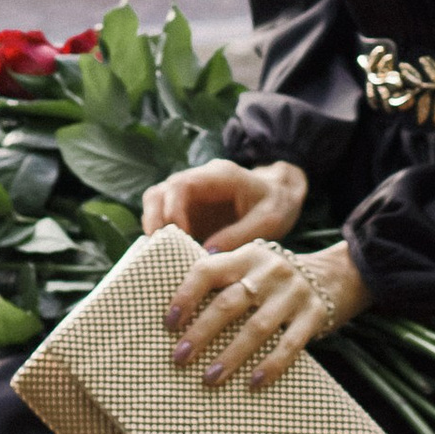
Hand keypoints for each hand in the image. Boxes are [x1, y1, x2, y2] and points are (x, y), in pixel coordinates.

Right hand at [140, 156, 306, 248]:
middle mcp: (198, 182)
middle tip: (161, 248)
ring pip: (155, 203)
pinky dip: (161, 236)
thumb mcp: (269, 220)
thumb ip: (240, 235)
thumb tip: (207, 254)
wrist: (280, 197)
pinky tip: (168, 257)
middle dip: (154, 220)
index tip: (182, 236)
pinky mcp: (188, 212)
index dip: (173, 210)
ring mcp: (190, 197)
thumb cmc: (277, 204)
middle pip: (159, 192)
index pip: (181, 185)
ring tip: (161, 254)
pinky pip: (164, 220)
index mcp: (218, 176)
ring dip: (154, 227)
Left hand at [165, 236, 371, 390]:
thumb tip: (175, 312)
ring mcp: (294, 292)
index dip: (186, 295)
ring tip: (209, 378)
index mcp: (246, 257)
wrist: (338, 274)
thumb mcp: (252, 265)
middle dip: (201, 332)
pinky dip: (271, 365)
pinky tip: (253, 383)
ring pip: (257, 327)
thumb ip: (222, 277)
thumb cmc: (277, 279)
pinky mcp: (315, 314)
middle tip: (179, 358)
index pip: (208, 271)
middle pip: (229, 303)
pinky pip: (290, 344)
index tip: (168, 324)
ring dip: (230, 356)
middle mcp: (269, 270)